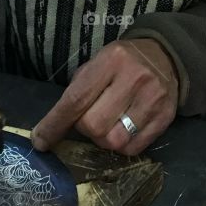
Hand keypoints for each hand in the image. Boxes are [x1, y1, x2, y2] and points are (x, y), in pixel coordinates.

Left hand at [31, 38, 178, 155]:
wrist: (165, 57)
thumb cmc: (121, 63)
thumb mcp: (97, 64)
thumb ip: (77, 92)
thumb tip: (51, 128)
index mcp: (110, 61)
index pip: (76, 99)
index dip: (55, 124)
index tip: (40, 141)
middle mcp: (133, 78)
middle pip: (94, 125)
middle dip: (85, 128)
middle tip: (90, 118)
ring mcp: (152, 99)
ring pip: (113, 141)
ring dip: (103, 140)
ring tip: (108, 124)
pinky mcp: (165, 118)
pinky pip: (133, 149)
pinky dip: (122, 146)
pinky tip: (124, 129)